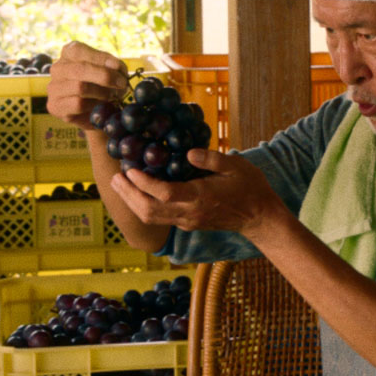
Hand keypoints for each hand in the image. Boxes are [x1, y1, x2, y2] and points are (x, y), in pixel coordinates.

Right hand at [46, 41, 129, 128]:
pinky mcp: (56, 106)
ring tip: (112, 96)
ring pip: (79, 87)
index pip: (78, 50)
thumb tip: (116, 66)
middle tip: (121, 83)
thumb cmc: (102, 86)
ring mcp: (54, 88)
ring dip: (102, 92)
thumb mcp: (109, 70)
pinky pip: (78, 104)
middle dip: (105, 76)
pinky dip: (94, 105)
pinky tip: (99, 106)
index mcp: (69, 53)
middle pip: (80, 69)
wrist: (94, 111)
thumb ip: (112, 66)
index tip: (118, 67)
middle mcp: (58, 68)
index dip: (100, 58)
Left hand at [109, 149, 287, 237]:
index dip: (143, 183)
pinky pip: (159, 217)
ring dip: (132, 202)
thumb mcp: (236, 166)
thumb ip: (212, 159)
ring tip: (120, 184)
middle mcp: (189, 214)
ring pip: (151, 218)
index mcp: (200, 198)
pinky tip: (138, 191)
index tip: (130, 169)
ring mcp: (187, 221)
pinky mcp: (187, 224)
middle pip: (149, 211)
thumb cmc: (250, 187)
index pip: (164, 193)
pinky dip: (144, 205)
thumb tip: (189, 152)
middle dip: (129, 195)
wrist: (259, 218)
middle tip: (115, 178)